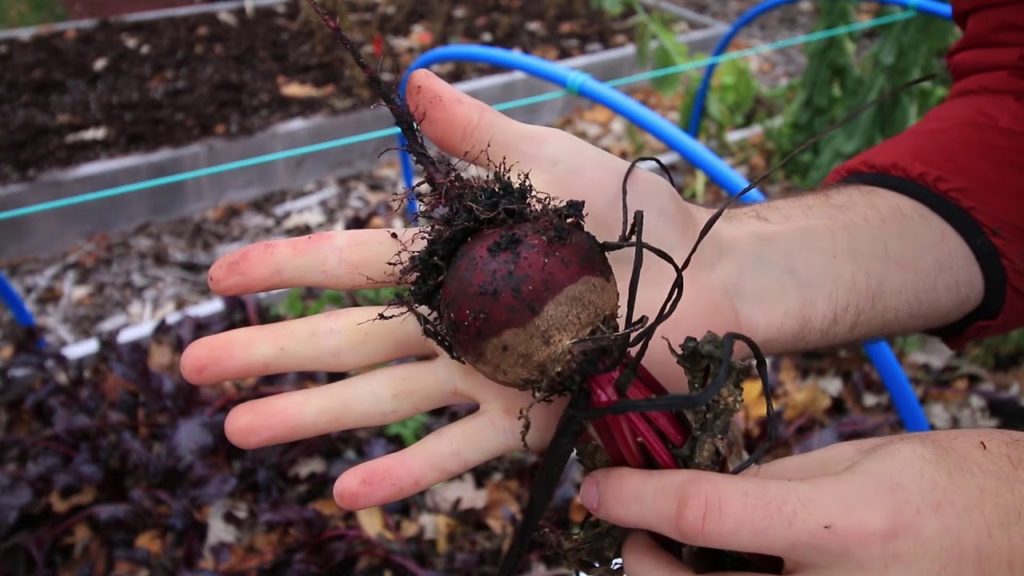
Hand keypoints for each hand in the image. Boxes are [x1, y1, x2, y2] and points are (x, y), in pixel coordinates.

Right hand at [180, 69, 741, 510]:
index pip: (348, 261)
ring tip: (241, 430)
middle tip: (194, 362)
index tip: (220, 271)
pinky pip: (453, 452)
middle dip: (267, 350)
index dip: (283, 265)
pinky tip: (346, 492)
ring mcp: (481, 376)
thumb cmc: (629, 218)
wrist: (704, 283)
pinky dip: (403, 473)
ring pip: (379, 401)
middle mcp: (451, 321)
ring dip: (310, 416)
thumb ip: (477, 134)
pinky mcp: (522, 420)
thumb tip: (414, 79)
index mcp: (450, 257)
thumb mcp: (546, 164)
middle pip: (343, 338)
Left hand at [578, 428, 1023, 574]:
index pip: (704, 514)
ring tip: (681, 554)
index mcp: (842, 528)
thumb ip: (765, 487)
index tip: (595, 486)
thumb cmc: (942, 488)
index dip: (636, 498)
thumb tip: (691, 502)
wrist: (1017, 542)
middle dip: (644, 560)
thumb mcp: (851, 463)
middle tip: (641, 528)